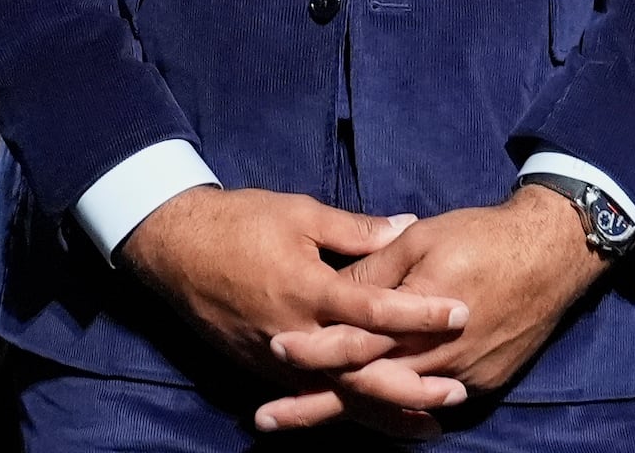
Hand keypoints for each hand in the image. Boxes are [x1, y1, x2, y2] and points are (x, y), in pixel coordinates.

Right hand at [114, 187, 462, 430]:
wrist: (174, 248)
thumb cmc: (238, 223)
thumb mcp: (300, 214)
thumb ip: (356, 230)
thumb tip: (407, 227)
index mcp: (307, 289)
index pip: (375, 309)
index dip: (420, 312)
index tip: (460, 312)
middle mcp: (294, 333)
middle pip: (360, 370)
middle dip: (410, 384)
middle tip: (456, 390)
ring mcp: (275, 359)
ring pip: (337, 395)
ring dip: (384, 410)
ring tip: (429, 421)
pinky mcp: (261, 370)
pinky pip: (311, 395)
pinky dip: (346, 408)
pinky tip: (376, 418)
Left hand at [256, 190, 608, 433]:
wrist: (552, 256)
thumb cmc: (483, 237)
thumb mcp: (422, 238)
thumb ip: (376, 267)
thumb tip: (336, 287)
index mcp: (416, 314)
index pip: (354, 342)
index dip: (313, 348)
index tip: (275, 349)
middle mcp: (437, 355)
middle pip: (365, 388)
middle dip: (314, 405)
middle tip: (267, 419)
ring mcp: (462, 376)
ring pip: (394, 405)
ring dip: (349, 414)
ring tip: (302, 421)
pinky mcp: (482, 384)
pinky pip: (428, 405)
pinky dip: (394, 413)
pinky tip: (366, 417)